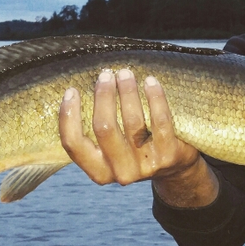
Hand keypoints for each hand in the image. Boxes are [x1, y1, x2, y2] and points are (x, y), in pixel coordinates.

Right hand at [59, 68, 217, 205]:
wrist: (175, 169)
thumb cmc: (136, 149)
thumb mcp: (112, 149)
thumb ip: (98, 129)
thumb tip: (87, 88)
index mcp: (100, 172)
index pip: (74, 145)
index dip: (69, 116)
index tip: (71, 91)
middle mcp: (121, 172)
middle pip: (104, 128)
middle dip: (103, 96)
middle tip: (106, 75)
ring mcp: (146, 166)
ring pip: (132, 122)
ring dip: (127, 92)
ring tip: (126, 73)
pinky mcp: (169, 155)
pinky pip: (160, 121)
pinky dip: (154, 98)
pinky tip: (150, 82)